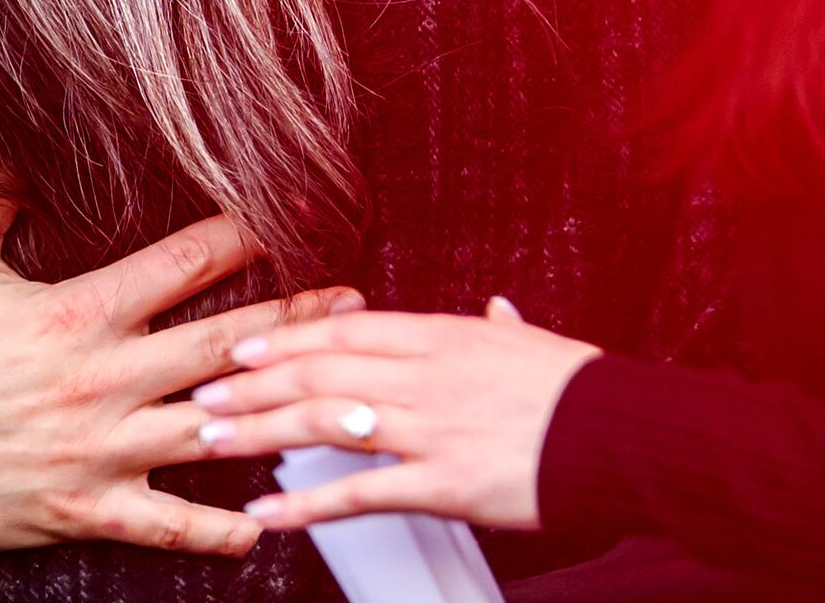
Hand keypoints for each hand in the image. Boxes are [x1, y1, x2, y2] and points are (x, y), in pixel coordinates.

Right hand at [0, 199, 360, 602]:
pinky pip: (167, 524)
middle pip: (226, 344)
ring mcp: (98, 450)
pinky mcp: (83, 508)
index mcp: (77, 313)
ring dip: (286, 415)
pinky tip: (267, 525)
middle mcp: (102, 380)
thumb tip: (13, 148)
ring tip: (344, 403)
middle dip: (298, 320)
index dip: (247, 234)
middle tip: (352, 302)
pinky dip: (219, 528)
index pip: (185, 262)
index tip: (293, 216)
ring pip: (216, 430)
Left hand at [191, 297, 598, 532]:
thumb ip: (503, 328)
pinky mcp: (442, 483)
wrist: (622, 434)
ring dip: (260, 430)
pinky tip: (267, 514)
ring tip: (212, 440)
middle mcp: (426, 375)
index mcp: (444, 336)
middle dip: (253, 381)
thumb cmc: (579, 391)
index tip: (241, 344)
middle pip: (320, 370)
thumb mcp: (535, 344)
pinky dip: (307, 506)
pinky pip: (360, 493)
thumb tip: (496, 310)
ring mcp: (430, 428)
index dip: (285, 337)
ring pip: (325, 422)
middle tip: (202, 393)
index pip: (345, 330)